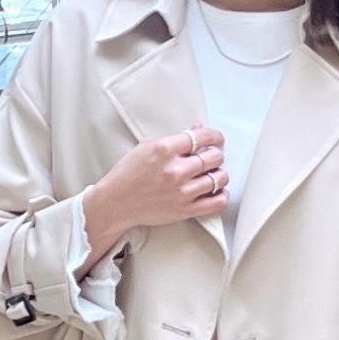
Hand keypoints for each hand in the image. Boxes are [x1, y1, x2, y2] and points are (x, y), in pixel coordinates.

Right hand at [86, 124, 228, 235]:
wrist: (116, 203)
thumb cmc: (128, 175)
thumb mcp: (146, 147)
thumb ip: (174, 139)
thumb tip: (199, 129)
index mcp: (164, 149)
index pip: (202, 137)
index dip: (214, 136)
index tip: (216, 139)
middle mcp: (175, 170)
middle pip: (214, 157)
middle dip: (216, 154)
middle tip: (213, 156)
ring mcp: (182, 191)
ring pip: (219, 178)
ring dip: (220, 174)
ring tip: (214, 174)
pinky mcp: (185, 210)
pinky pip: (217, 203)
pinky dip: (222, 195)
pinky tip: (217, 191)